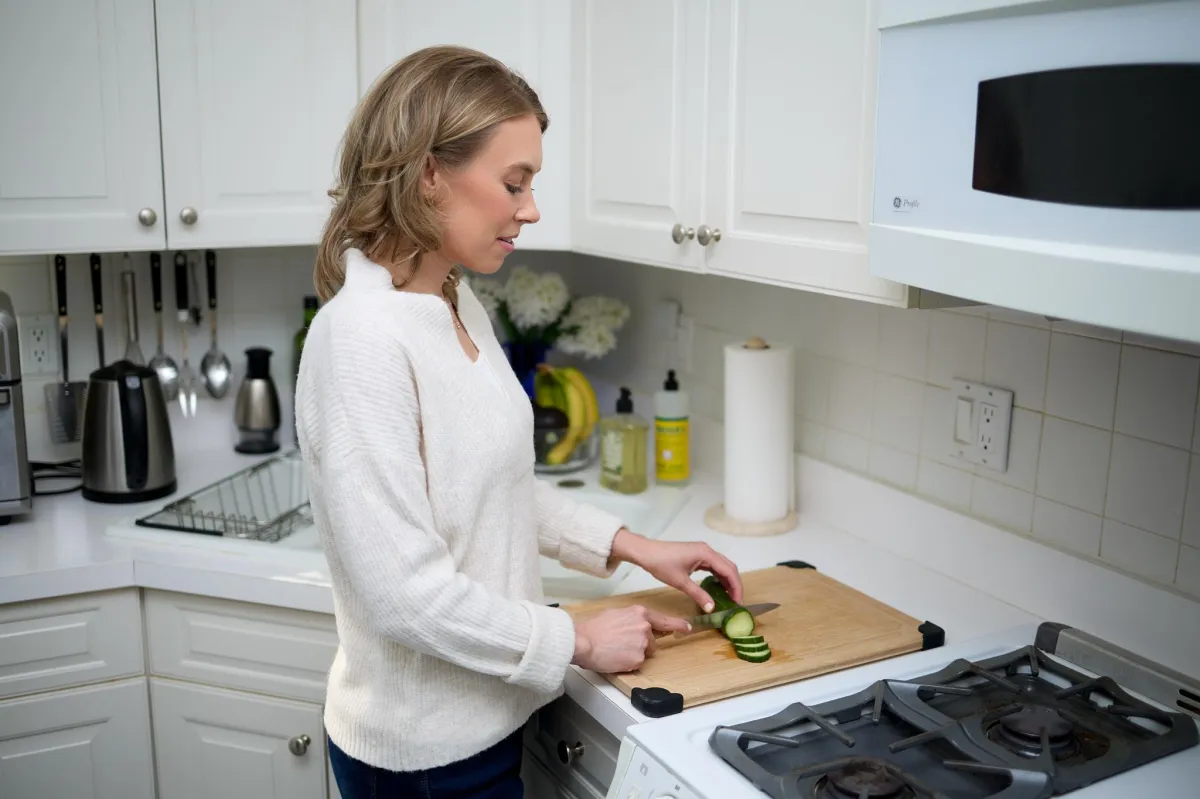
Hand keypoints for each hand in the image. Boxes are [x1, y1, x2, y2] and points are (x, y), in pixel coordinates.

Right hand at [572, 605, 690, 672]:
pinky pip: (637, 663)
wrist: (583, 641)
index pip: (664, 621)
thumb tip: (636, 625)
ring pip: (644, 653)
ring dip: (634, 654)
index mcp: (639, 613)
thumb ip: (631, 619)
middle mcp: (644, 627)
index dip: (677, 626)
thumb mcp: (615, 614)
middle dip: (641, 645)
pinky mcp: (638, 659)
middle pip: (652, 641)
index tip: (687, 628)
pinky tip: (615, 657)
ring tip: (615, 650)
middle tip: (621, 644)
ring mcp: (642, 643)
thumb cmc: (593, 629)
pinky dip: (628, 663)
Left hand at [610, 529, 742, 612]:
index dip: (736, 587)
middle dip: (734, 584)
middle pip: (729, 567)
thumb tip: (712, 608)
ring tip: (729, 598)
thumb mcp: (680, 582)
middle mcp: (707, 550)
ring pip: (722, 566)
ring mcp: (702, 552)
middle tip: (736, 602)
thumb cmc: (661, 564)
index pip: (729, 571)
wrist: (646, 552)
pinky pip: (713, 566)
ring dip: (727, 581)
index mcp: (706, 554)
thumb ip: (698, 594)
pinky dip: (718, 577)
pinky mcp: (696, 555)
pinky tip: (718, 588)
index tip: (738, 602)